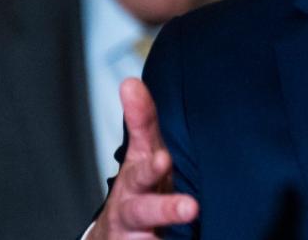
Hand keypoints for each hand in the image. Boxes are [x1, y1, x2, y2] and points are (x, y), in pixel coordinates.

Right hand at [89, 78, 198, 238]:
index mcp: (136, 179)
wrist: (116, 234)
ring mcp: (136, 235)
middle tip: (190, 207)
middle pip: (145, 210)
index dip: (150, 167)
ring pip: (148, 238)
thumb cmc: (140, 186)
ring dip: (168, 228)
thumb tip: (130, 83)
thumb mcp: (142, 153)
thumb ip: (142, 121)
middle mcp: (133, 209)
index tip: (163, 160)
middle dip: (165, 208)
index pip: (143, 164)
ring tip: (192, 219)